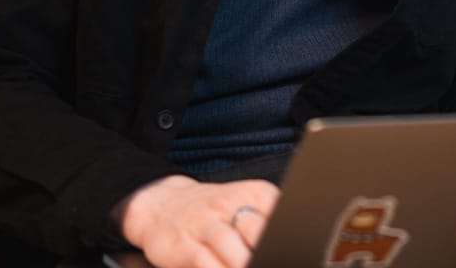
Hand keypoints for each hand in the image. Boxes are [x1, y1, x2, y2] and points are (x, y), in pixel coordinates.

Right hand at [116, 174, 279, 267]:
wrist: (161, 206)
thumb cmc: (212, 211)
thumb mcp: (247, 204)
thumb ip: (270, 223)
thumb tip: (293, 246)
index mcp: (255, 194)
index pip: (281, 214)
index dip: (287, 238)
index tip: (290, 251)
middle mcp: (229, 205)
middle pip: (259, 233)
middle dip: (267, 253)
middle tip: (272, 259)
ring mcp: (205, 225)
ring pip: (234, 252)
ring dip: (244, 264)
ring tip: (250, 267)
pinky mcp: (184, 247)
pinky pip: (206, 265)